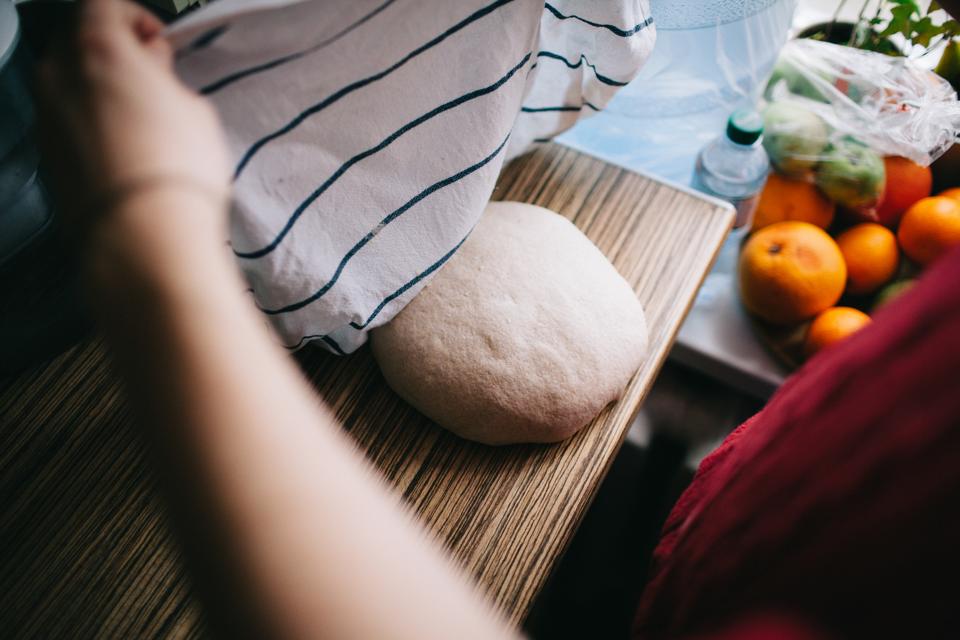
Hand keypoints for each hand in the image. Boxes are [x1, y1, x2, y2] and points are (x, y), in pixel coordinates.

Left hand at [35, 0, 230, 259]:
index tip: (158, 41)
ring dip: (100, 94)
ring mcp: (47, 121)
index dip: (137, 19)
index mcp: (96, 48)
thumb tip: (152, 71)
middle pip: (79, 43)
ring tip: (143, 123)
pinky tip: (127, 156)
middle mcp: (58, 77)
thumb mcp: (194, 110)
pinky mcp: (46, 161)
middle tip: (152, 79)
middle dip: (114, 55)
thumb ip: (165, 78)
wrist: (146, 237)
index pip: (104, 5)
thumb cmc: (173, 173)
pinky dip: (91, 131)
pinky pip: (67, 128)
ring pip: (70, 88)